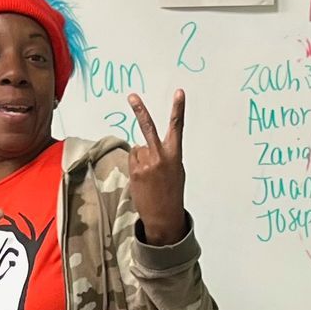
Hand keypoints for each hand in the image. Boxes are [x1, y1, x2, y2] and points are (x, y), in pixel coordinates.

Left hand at [127, 92, 186, 240]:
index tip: (179, 93)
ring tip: (149, 175)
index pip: (177, 127)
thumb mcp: (176, 171)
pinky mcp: (135, 172)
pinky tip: (143, 179)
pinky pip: (133, 160)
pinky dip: (135, 166)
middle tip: (132, 97)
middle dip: (140, 111)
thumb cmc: (171, 193)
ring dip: (141, 158)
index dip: (178, 109)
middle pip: (148, 128)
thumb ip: (165, 156)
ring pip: (138, 149)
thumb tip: (148, 147)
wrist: (164, 216)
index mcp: (175, 155)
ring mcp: (146, 164)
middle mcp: (160, 157)